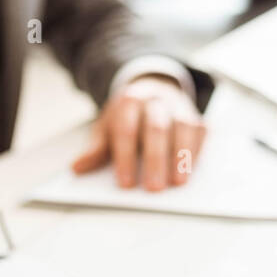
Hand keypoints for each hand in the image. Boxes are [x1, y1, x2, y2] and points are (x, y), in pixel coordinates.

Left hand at [71, 76, 205, 190]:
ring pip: (182, 127)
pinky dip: (197, 149)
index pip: (126, 129)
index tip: (125, 184)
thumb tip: (77, 168)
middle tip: (154, 188)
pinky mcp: (194, 115)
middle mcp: (155, 100)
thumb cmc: (127, 115)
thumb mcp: (107, 126)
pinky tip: (192, 169)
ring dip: (182, 155)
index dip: (125, 157)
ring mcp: (177, 106)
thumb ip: (96, 148)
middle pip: (156, 128)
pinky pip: (200, 130)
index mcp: (128, 101)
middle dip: (156, 159)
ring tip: (178, 182)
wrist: (151, 88)